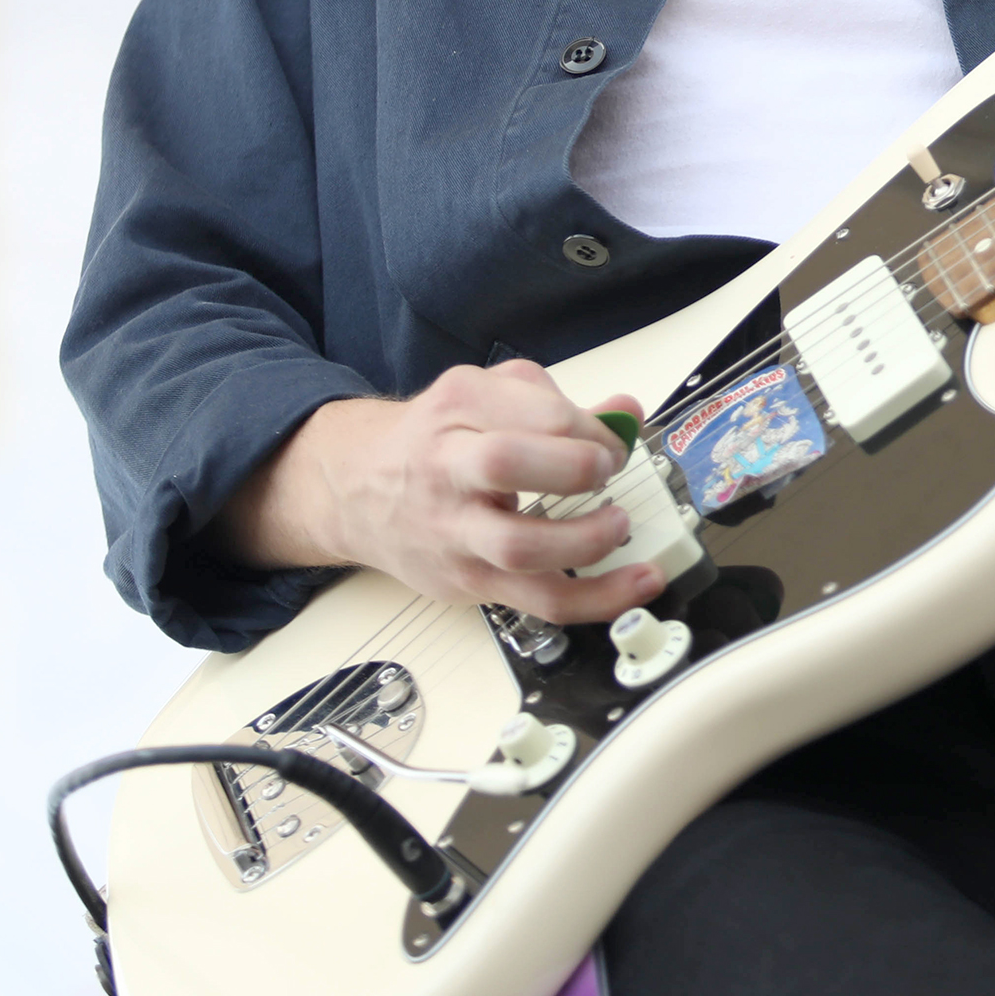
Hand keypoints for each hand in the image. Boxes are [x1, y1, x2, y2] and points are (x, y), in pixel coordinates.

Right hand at [218, 361, 662, 623]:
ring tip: (619, 525)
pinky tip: (635, 585)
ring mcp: (455, 532)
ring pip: (520, 547)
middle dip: (573, 467)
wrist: (358, 489)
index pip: (533, 411)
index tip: (615, 441)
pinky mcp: (469, 582)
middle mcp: (447, 469)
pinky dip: (596, 598)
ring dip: (587, 539)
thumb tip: (627, 414)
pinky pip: (538, 601)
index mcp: (459, 408)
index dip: (590, 428)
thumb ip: (557, 402)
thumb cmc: (435, 439)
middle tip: (607, 470)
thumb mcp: (486, 394)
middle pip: (502, 464)